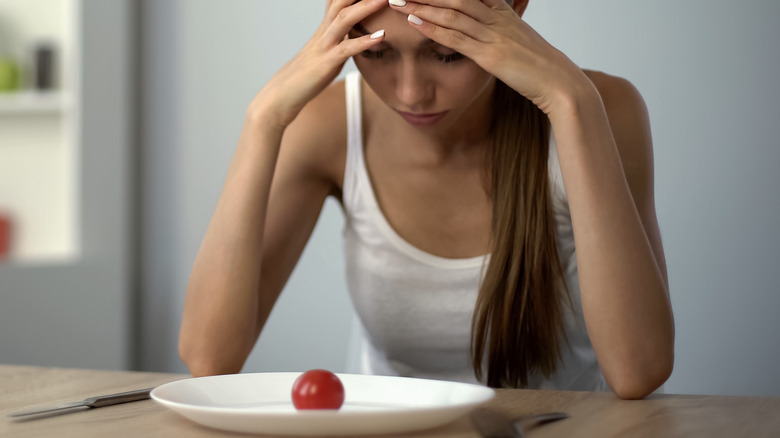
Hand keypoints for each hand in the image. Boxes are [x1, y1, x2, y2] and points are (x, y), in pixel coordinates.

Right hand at [250, 0, 387, 127]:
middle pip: (341, 2)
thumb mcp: (326, 53)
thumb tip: (357, 36)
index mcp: (325, 29)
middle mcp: (324, 32)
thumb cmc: (306, 77)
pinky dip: (364, 41)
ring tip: (386, 0)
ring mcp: (324, 47)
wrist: (282, 95)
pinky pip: (346, 49)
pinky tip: (382, 36)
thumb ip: (341, 41)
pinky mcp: (325, 64)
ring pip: (343, 19)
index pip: (338, 1)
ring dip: (366, 7)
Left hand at [389, 0, 591, 114]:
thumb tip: (488, 34)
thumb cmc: (540, 67)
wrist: (559, 83)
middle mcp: (496, 18)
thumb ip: (503, 32)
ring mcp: (493, 35)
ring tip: (397, 0)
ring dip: (421, 6)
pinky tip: (414, 22)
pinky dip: (432, 28)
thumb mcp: (519, 43)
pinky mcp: (489, 55)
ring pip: (451, 13)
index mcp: (504, 13)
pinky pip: (455, 38)